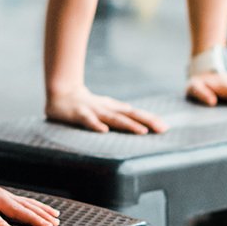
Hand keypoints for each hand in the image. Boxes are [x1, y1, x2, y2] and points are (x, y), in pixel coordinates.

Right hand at [46, 85, 168, 133]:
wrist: (61, 93)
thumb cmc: (86, 104)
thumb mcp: (105, 108)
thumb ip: (119, 114)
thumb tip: (138, 119)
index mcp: (114, 108)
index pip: (135, 114)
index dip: (150, 119)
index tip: (165, 127)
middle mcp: (107, 108)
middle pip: (130, 115)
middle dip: (147, 121)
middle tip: (162, 129)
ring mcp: (93, 110)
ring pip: (113, 118)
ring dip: (128, 125)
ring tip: (142, 132)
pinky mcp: (78, 114)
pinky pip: (88, 120)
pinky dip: (95, 125)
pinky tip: (103, 131)